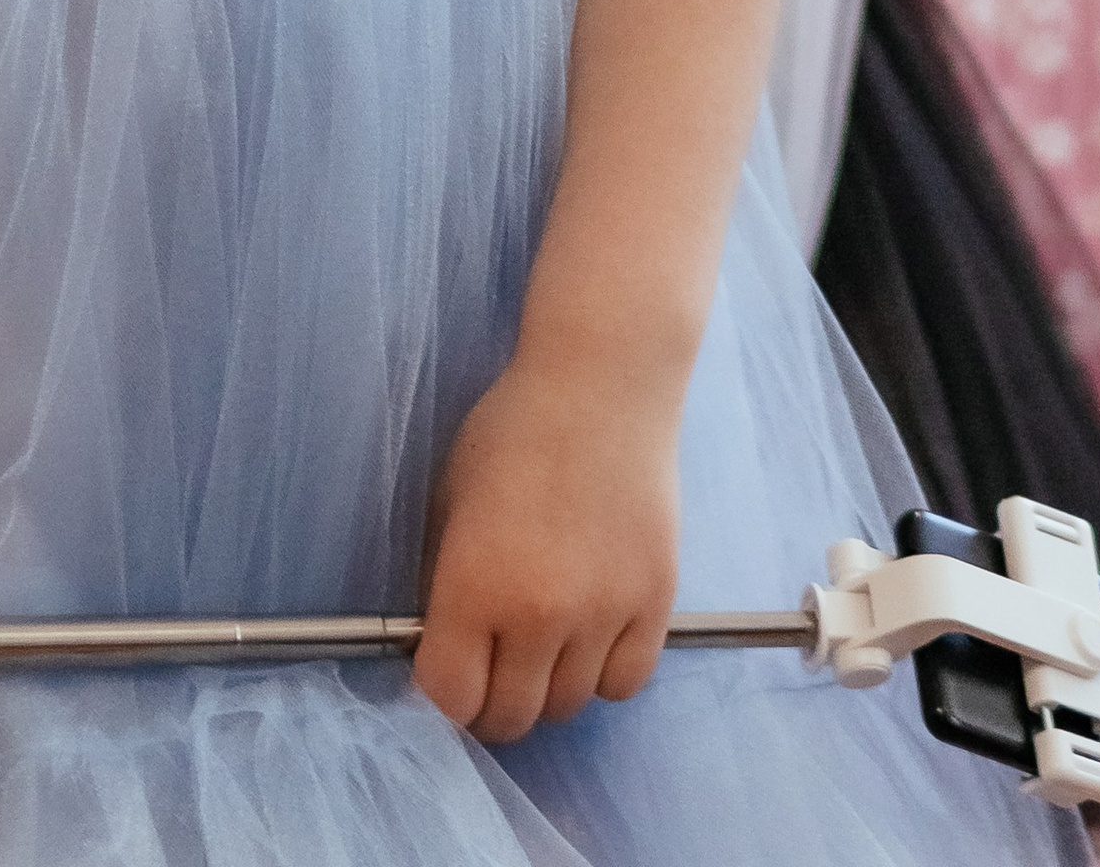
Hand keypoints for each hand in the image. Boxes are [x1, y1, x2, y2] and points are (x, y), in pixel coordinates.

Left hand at [413, 350, 680, 743]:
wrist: (603, 384)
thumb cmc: (514, 429)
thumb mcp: (452, 499)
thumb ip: (446, 583)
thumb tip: (444, 645)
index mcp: (474, 587)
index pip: (450, 699)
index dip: (446, 694)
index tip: (452, 673)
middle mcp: (539, 615)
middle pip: (511, 716)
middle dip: (493, 701)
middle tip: (497, 667)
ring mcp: (603, 613)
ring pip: (569, 706)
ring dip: (550, 685)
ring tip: (547, 642)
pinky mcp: (655, 602)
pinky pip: (626, 684)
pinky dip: (605, 673)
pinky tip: (595, 634)